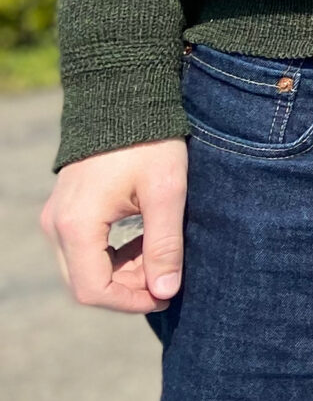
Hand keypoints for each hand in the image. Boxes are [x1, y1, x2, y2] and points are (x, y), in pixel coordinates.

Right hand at [40, 138, 188, 312]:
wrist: (125, 99)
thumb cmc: (150, 142)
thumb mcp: (166, 191)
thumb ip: (164, 244)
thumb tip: (166, 290)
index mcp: (77, 225)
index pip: (92, 290)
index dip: (129, 302)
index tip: (166, 294)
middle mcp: (56, 225)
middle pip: (86, 283)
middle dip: (128, 288)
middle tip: (168, 275)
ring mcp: (56, 217)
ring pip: (85, 267)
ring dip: (122, 272)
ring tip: (161, 256)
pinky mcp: (65, 210)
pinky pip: (84, 248)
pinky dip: (113, 255)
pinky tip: (145, 241)